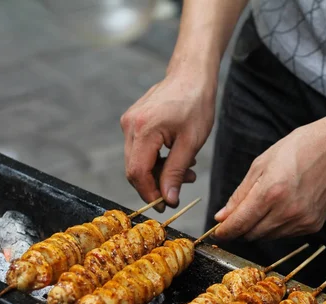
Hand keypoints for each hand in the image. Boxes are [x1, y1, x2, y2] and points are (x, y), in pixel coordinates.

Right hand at [121, 72, 215, 210]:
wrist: (191, 75)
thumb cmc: (196, 104)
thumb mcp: (191, 142)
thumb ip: (176, 172)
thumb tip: (167, 199)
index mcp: (143, 129)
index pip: (137, 173)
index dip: (149, 193)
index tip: (165, 205)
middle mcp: (130, 125)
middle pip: (134, 169)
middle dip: (156, 184)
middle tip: (180, 188)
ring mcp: (129, 122)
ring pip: (138, 161)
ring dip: (159, 172)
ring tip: (187, 171)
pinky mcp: (133, 122)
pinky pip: (140, 150)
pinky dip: (157, 159)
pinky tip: (177, 157)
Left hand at [213, 120, 325, 240]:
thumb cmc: (296, 150)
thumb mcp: (260, 165)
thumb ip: (240, 195)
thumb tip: (222, 216)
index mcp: (271, 192)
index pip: (240, 223)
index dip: (225, 231)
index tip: (217, 233)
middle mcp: (287, 211)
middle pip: (252, 234)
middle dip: (240, 228)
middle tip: (237, 217)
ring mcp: (302, 221)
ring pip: (268, 236)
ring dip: (259, 227)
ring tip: (265, 205)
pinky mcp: (313, 225)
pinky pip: (286, 234)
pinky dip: (277, 226)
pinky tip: (282, 207)